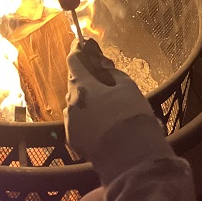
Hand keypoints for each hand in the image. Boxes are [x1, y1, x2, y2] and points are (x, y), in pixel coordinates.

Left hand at [64, 40, 158, 161]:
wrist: (131, 157)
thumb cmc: (131, 116)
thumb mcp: (127, 87)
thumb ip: (112, 74)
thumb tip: (104, 68)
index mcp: (82, 86)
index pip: (74, 60)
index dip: (78, 50)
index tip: (81, 44)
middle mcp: (71, 103)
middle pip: (74, 83)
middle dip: (85, 78)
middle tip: (101, 77)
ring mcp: (70, 123)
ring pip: (75, 104)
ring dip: (86, 99)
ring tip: (105, 104)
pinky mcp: (73, 141)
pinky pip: (78, 122)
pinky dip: (86, 118)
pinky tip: (101, 122)